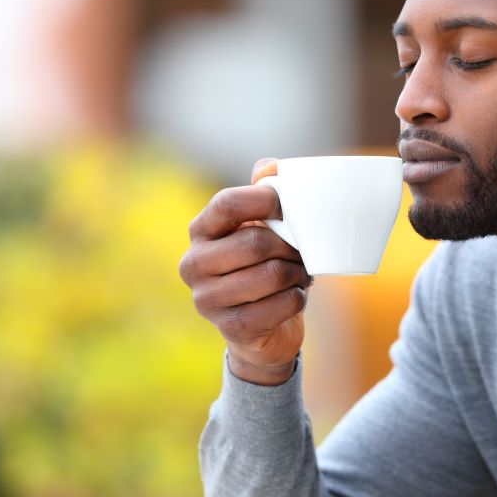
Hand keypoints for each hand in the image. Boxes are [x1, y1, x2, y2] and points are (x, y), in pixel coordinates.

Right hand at [179, 159, 311, 385]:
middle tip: (302, 251)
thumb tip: (269, 166)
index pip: (227, 204)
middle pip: (254, 242)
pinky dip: (297, 298)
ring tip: (300, 274)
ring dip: (296, 273)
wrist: (261, 330)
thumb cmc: (262, 267)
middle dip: (289, 246)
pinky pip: (279, 305)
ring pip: (270, 275)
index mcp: (199, 231)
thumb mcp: (259, 228)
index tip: (287, 207)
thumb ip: (262, 193)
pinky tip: (294, 296)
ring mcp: (207, 299)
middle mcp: (193, 264)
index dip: (265, 201)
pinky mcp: (230, 328)